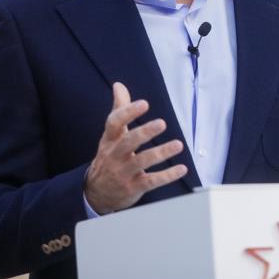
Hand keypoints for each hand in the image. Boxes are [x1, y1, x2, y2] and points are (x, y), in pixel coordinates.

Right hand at [84, 82, 187, 213]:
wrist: (96, 193)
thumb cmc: (109, 157)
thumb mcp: (111, 135)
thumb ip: (119, 109)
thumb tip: (119, 85)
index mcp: (109, 139)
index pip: (114, 123)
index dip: (128, 112)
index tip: (144, 103)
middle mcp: (115, 155)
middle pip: (128, 142)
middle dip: (144, 132)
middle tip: (162, 123)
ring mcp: (123, 172)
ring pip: (142, 162)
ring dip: (161, 153)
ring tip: (178, 144)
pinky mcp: (134, 188)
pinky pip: (151, 181)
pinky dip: (167, 176)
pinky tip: (182, 169)